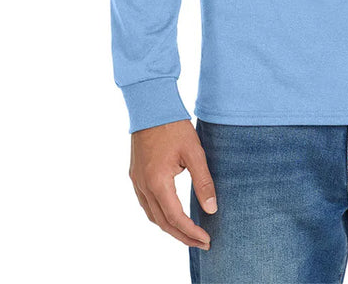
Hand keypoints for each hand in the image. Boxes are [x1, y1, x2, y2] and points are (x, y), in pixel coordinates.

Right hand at [129, 118, 217, 248]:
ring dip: (170, 228)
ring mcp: (137, 181)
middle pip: (162, 222)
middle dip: (182, 236)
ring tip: (189, 233)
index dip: (191, 232)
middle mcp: (144, 186)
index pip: (175, 218)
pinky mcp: (135, 175)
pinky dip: (159, 215)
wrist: (151, 105)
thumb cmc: (174, 126)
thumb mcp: (194, 152)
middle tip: (202, 243)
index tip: (207, 239)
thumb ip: (203, 181)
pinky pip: (146, 204)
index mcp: (158, 182)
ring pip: (152, 215)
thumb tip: (212, 209)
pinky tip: (171, 215)